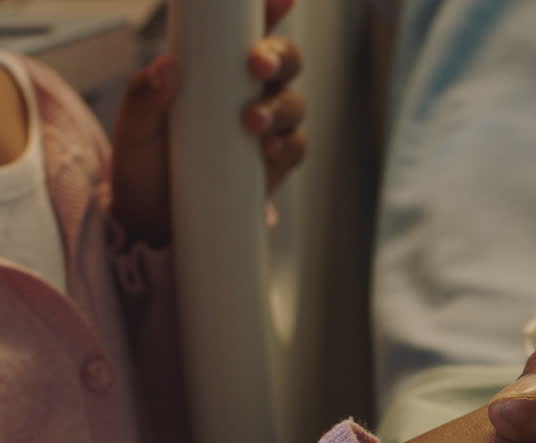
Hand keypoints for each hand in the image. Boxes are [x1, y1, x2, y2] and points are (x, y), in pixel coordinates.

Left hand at [110, 0, 305, 247]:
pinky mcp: (275, 163)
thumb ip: (144, 96)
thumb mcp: (134, 129)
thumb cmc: (146, 166)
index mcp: (217, 70)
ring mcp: (266, 127)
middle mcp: (249, 92)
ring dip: (280, 106)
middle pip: (285, 61)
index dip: (271, 11)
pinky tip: (269, 149)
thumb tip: (167, 66)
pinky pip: (297, 147)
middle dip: (278, 56)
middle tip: (255, 64)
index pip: (250, 31)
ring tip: (253, 121)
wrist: (155, 222)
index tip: (279, 0)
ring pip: (294, 102)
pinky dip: (288, 145)